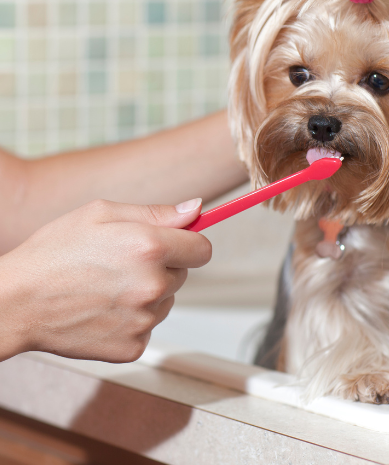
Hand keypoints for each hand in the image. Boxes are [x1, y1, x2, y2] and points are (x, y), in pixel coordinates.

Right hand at [0, 198, 208, 361]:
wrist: (16, 302)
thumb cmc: (55, 252)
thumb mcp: (102, 213)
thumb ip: (157, 212)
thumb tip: (196, 209)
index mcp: (150, 247)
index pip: (203, 249)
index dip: (190, 244)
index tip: (178, 244)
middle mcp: (152, 285)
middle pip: (184, 274)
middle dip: (164, 266)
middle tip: (124, 263)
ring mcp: (143, 319)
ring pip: (166, 300)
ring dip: (149, 293)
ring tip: (109, 286)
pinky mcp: (133, 346)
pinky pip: (148, 325)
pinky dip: (133, 319)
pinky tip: (104, 308)